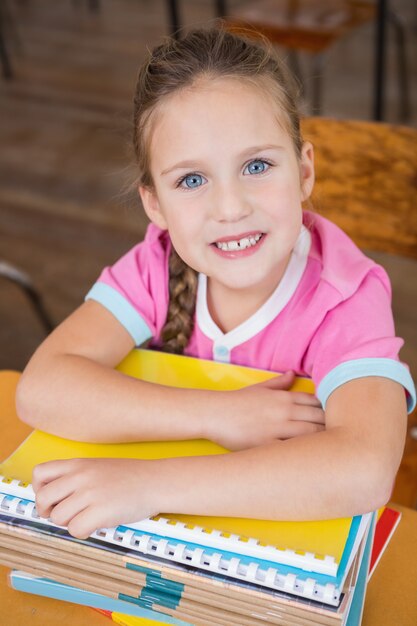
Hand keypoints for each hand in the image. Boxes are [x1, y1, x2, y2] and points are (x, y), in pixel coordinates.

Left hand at [32, 457, 158, 539]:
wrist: (156, 481)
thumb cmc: (130, 476)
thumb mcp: (99, 466)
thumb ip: (77, 477)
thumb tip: (55, 499)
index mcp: (78, 463)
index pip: (40, 473)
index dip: (40, 490)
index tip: (53, 498)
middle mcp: (81, 476)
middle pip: (43, 498)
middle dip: (48, 511)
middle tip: (64, 514)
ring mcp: (90, 493)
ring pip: (58, 517)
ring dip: (69, 523)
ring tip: (86, 518)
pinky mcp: (101, 511)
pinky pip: (75, 530)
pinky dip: (82, 532)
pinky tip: (94, 525)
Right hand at [208, 371, 324, 450]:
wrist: (215, 413)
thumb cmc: (236, 402)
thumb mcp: (259, 388)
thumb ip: (279, 383)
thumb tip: (293, 373)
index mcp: (285, 397)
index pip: (317, 403)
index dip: (329, 412)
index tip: (334, 421)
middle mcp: (285, 410)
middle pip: (319, 418)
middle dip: (332, 428)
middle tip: (339, 439)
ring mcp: (277, 427)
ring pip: (312, 433)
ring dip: (323, 441)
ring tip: (332, 452)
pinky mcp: (268, 444)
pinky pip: (292, 450)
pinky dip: (304, 454)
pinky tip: (312, 460)